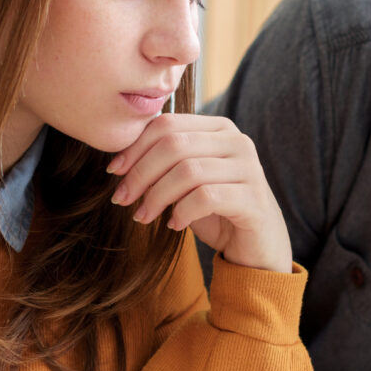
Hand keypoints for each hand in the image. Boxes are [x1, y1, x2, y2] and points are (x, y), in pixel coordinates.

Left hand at [107, 114, 291, 273]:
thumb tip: (119, 161)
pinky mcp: (254, 199)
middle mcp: (237, 141)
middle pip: (174, 145)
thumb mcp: (186, 181)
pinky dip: (182, 212)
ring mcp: (249, 168)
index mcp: (218, 128)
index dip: (135, 147)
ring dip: (156, 196)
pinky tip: (174, 225)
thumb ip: (164, 162)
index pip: (167, 124)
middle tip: (123, 198)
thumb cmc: (215, 211)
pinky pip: (206, 197)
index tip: (114, 172)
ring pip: (187, 171)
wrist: (255, 246)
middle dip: (141, 172)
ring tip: (143, 216)